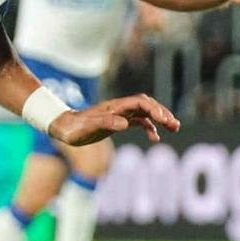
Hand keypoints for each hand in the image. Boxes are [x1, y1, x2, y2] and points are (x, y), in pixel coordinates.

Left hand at [48, 93, 180, 144]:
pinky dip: (149, 128)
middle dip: (162, 113)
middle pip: (147, 105)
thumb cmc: (75, 128)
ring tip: (174, 128)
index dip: (154, 110)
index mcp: (115, 107)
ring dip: (160, 119)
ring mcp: (120, 115)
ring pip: (146, 113)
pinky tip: (155, 137)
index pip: (140, 103)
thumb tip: (125, 124)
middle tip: (175, 125)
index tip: (164, 120)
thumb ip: (107, 123)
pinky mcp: (118, 122)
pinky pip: (139, 122)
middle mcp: (120, 108)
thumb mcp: (90, 127)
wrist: (64, 128)